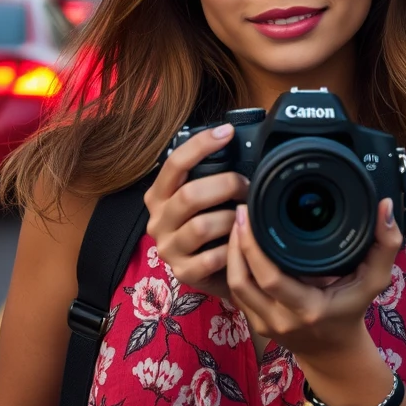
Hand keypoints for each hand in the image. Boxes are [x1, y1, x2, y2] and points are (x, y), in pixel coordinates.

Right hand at [144, 123, 248, 300]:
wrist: (213, 271)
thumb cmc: (211, 225)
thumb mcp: (203, 197)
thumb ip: (209, 174)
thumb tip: (236, 140)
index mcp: (159, 194)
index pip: (174, 163)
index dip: (201, 145)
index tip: (228, 132)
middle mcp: (158, 220)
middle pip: (190, 195)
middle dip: (226, 186)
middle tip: (247, 186)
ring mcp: (169, 248)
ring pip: (201, 227)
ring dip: (231, 219)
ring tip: (246, 216)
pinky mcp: (183, 273)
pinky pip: (211, 258)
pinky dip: (232, 248)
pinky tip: (241, 242)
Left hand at [226, 198, 401, 363]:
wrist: (335, 352)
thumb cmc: (353, 311)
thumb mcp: (375, 280)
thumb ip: (385, 245)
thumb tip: (385, 207)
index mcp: (308, 308)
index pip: (270, 277)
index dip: (253, 246)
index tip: (251, 213)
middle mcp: (280, 319)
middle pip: (242, 280)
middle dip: (236, 243)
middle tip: (241, 211)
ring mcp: (264, 323)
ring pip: (233, 286)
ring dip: (230, 254)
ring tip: (237, 223)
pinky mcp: (254, 322)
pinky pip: (235, 293)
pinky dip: (233, 267)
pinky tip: (237, 244)